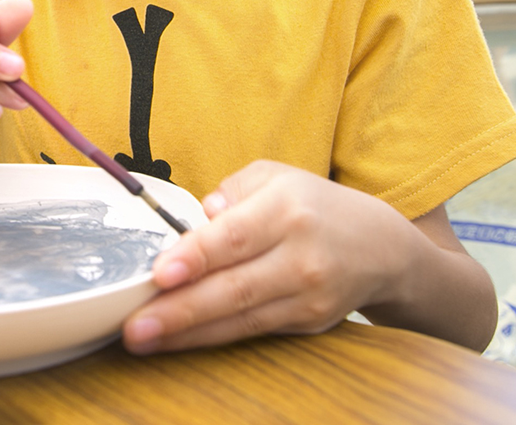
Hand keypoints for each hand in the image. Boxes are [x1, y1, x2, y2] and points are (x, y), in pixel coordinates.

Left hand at [121, 160, 414, 353]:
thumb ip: (230, 192)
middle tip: (135, 325)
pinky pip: (252, 331)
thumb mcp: (274, 177)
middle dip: (180, 310)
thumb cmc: (313, 205)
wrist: (381, 247)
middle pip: (234, 287)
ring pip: (240, 318)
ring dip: (188, 332)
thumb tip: (198, 220)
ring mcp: (307, 295)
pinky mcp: (308, 322)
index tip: (159, 273)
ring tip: (143, 338)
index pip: (234, 236)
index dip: (196, 256)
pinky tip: (177, 340)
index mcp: (286, 209)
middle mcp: (300, 255)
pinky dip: (212, 337)